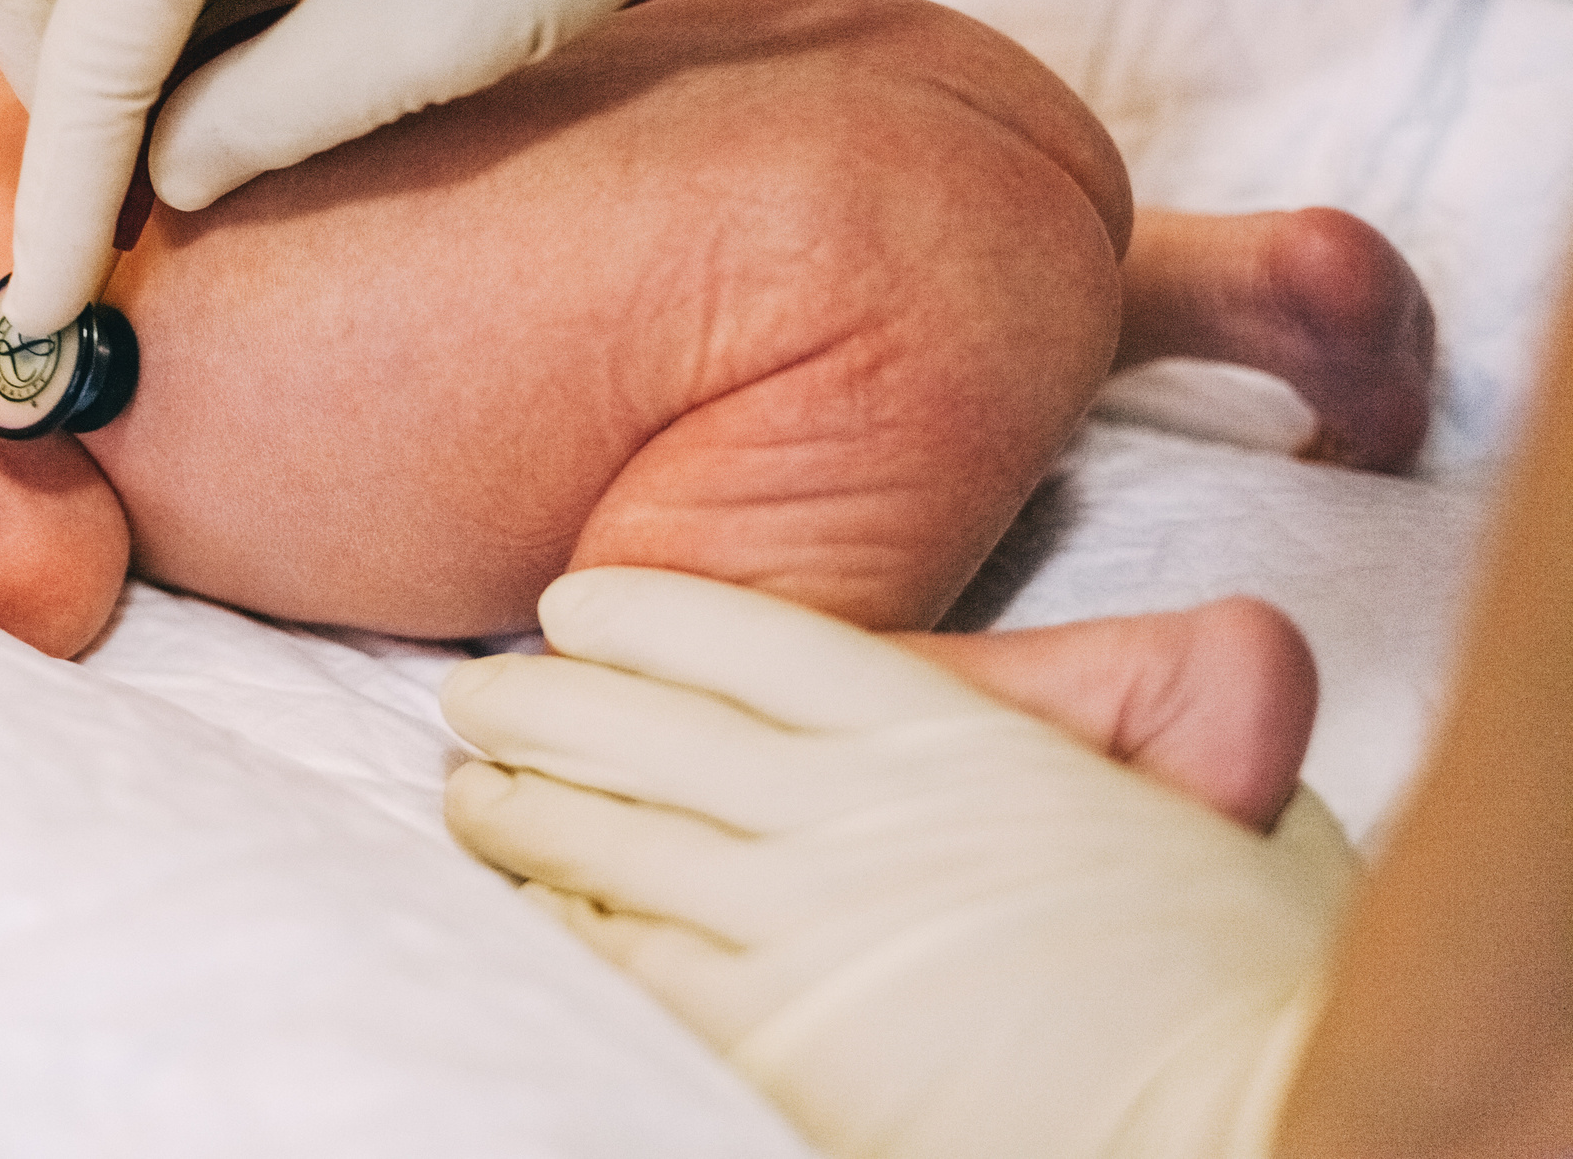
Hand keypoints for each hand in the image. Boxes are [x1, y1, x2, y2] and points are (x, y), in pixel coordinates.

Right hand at [0, 0, 987, 334]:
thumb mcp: (414, 47)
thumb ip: (256, 126)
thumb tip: (162, 175)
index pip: (75, 60)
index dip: (57, 202)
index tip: (40, 318)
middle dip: (52, 78)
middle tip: (153, 164)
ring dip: (112, 22)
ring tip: (235, 103)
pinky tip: (273, 28)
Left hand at [442, 568, 1358, 1158]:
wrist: (1235, 1114)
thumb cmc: (1242, 971)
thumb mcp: (1213, 800)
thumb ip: (1135, 713)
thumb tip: (1214, 637)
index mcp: (948, 736)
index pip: (750, 641)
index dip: (645, 617)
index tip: (575, 605)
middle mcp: (850, 810)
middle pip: (645, 730)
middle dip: (544, 707)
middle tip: (477, 701)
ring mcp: (799, 922)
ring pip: (613, 839)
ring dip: (524, 810)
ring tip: (471, 795)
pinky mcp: (774, 1034)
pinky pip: (628, 956)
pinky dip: (564, 920)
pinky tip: (527, 907)